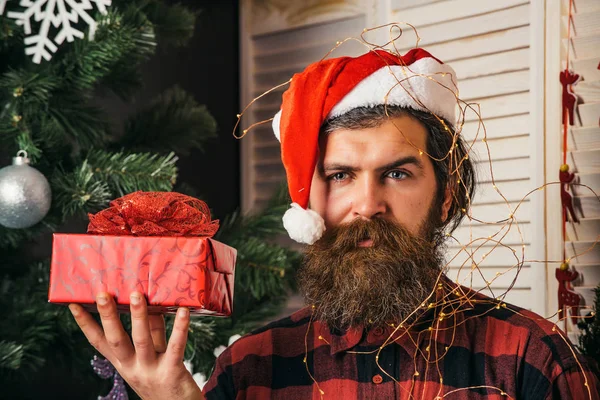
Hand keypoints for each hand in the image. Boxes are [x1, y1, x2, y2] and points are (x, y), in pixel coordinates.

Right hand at [69, 292, 203, 399]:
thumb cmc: (162, 376)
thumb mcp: (150, 355)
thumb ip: (149, 331)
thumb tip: (145, 300)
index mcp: (123, 363)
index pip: (99, 342)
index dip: (85, 324)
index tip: (73, 304)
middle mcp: (132, 367)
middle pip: (116, 340)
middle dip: (109, 317)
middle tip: (102, 294)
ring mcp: (151, 371)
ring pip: (142, 340)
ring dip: (139, 317)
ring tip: (136, 295)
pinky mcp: (172, 372)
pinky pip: (175, 347)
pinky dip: (179, 328)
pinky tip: (183, 311)